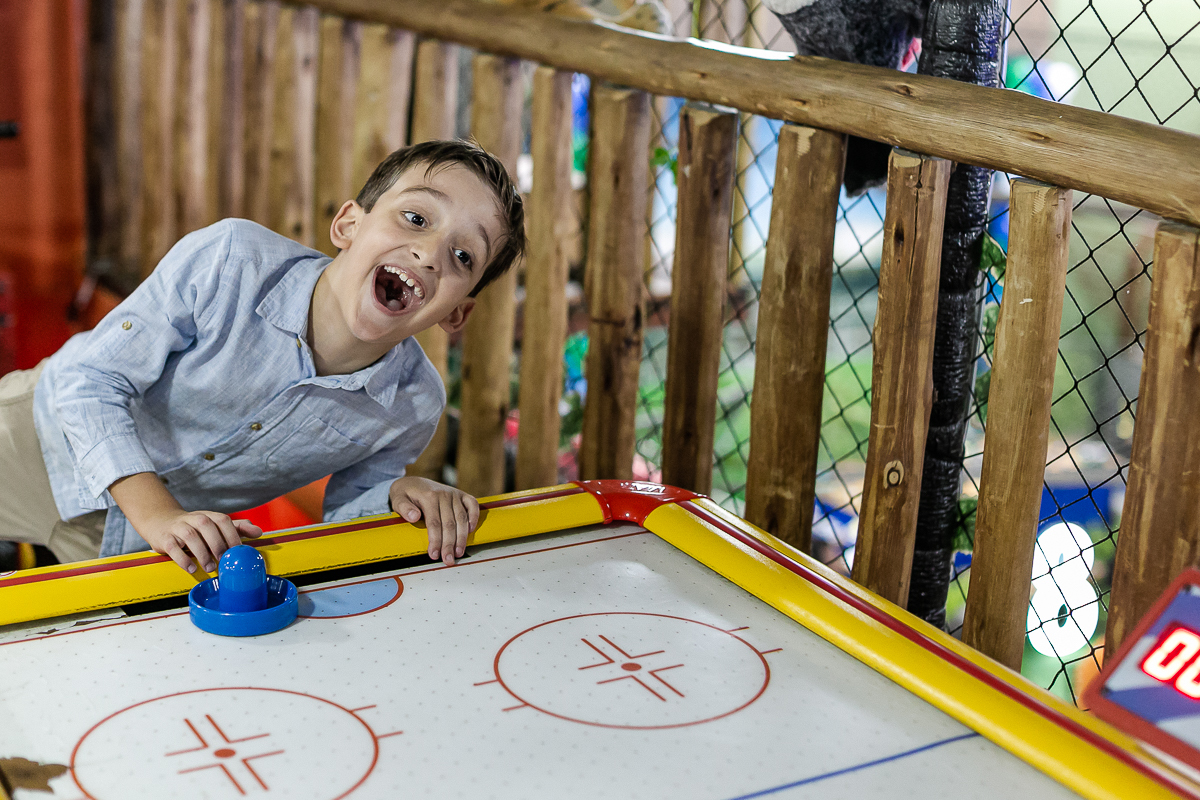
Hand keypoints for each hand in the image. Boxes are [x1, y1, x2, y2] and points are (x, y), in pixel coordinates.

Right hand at [140, 509, 262, 573]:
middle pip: (206, 525)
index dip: (232, 534)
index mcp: (208, 516)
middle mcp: (193, 518)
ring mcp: (178, 527)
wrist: (161, 523)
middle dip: (217, 543)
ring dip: (201, 552)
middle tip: (223, 560)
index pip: (223, 520)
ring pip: (190, 535)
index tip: (238, 550)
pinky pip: (173, 546)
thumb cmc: (195, 528)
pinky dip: (182, 558)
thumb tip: (259, 532)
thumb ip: (237, 528)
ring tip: (210, 567)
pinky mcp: (165, 538)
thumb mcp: (216, 526)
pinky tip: (191, 569)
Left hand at [389, 477, 479, 565]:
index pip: (434, 523)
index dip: (435, 540)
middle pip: (449, 524)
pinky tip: (470, 531)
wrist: (414, 481)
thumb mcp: (398, 498)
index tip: (434, 555)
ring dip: (462, 537)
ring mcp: (454, 494)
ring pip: (462, 518)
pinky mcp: (461, 495)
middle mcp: (444, 494)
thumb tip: (414, 517)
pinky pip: (472, 505)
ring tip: (459, 553)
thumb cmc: (405, 493)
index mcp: (429, 496)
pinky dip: (474, 517)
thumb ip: (403, 507)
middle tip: (448, 560)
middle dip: (449, 544)